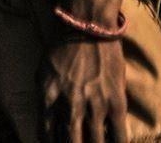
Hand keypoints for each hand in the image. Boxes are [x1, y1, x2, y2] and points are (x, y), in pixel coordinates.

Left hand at [42, 0, 127, 142]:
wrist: (86, 28)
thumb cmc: (60, 49)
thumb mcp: (42, 73)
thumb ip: (43, 98)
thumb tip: (46, 121)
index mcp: (47, 97)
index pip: (45, 133)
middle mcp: (69, 103)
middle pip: (70, 140)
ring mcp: (94, 103)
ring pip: (95, 141)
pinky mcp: (115, 101)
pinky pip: (118, 133)